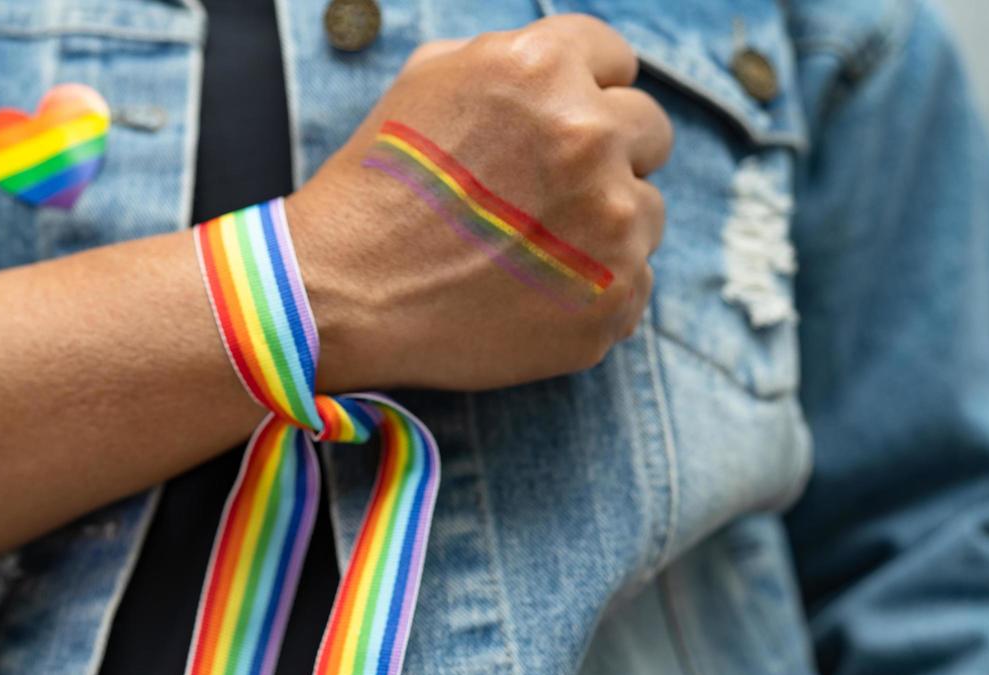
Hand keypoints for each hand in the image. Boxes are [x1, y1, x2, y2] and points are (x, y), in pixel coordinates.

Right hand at [288, 15, 671, 392]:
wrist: (340, 296)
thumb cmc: (374, 188)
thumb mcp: (426, 80)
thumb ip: (508, 59)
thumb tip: (565, 70)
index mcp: (545, 68)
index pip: (617, 62)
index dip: (584, 96)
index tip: (555, 133)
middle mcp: (590, 136)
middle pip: (649, 132)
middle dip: (607, 157)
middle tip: (543, 196)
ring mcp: (611, 224)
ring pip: (648, 212)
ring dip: (605, 227)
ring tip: (528, 252)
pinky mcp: (612, 300)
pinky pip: (634, 283)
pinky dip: (593, 292)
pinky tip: (531, 297)